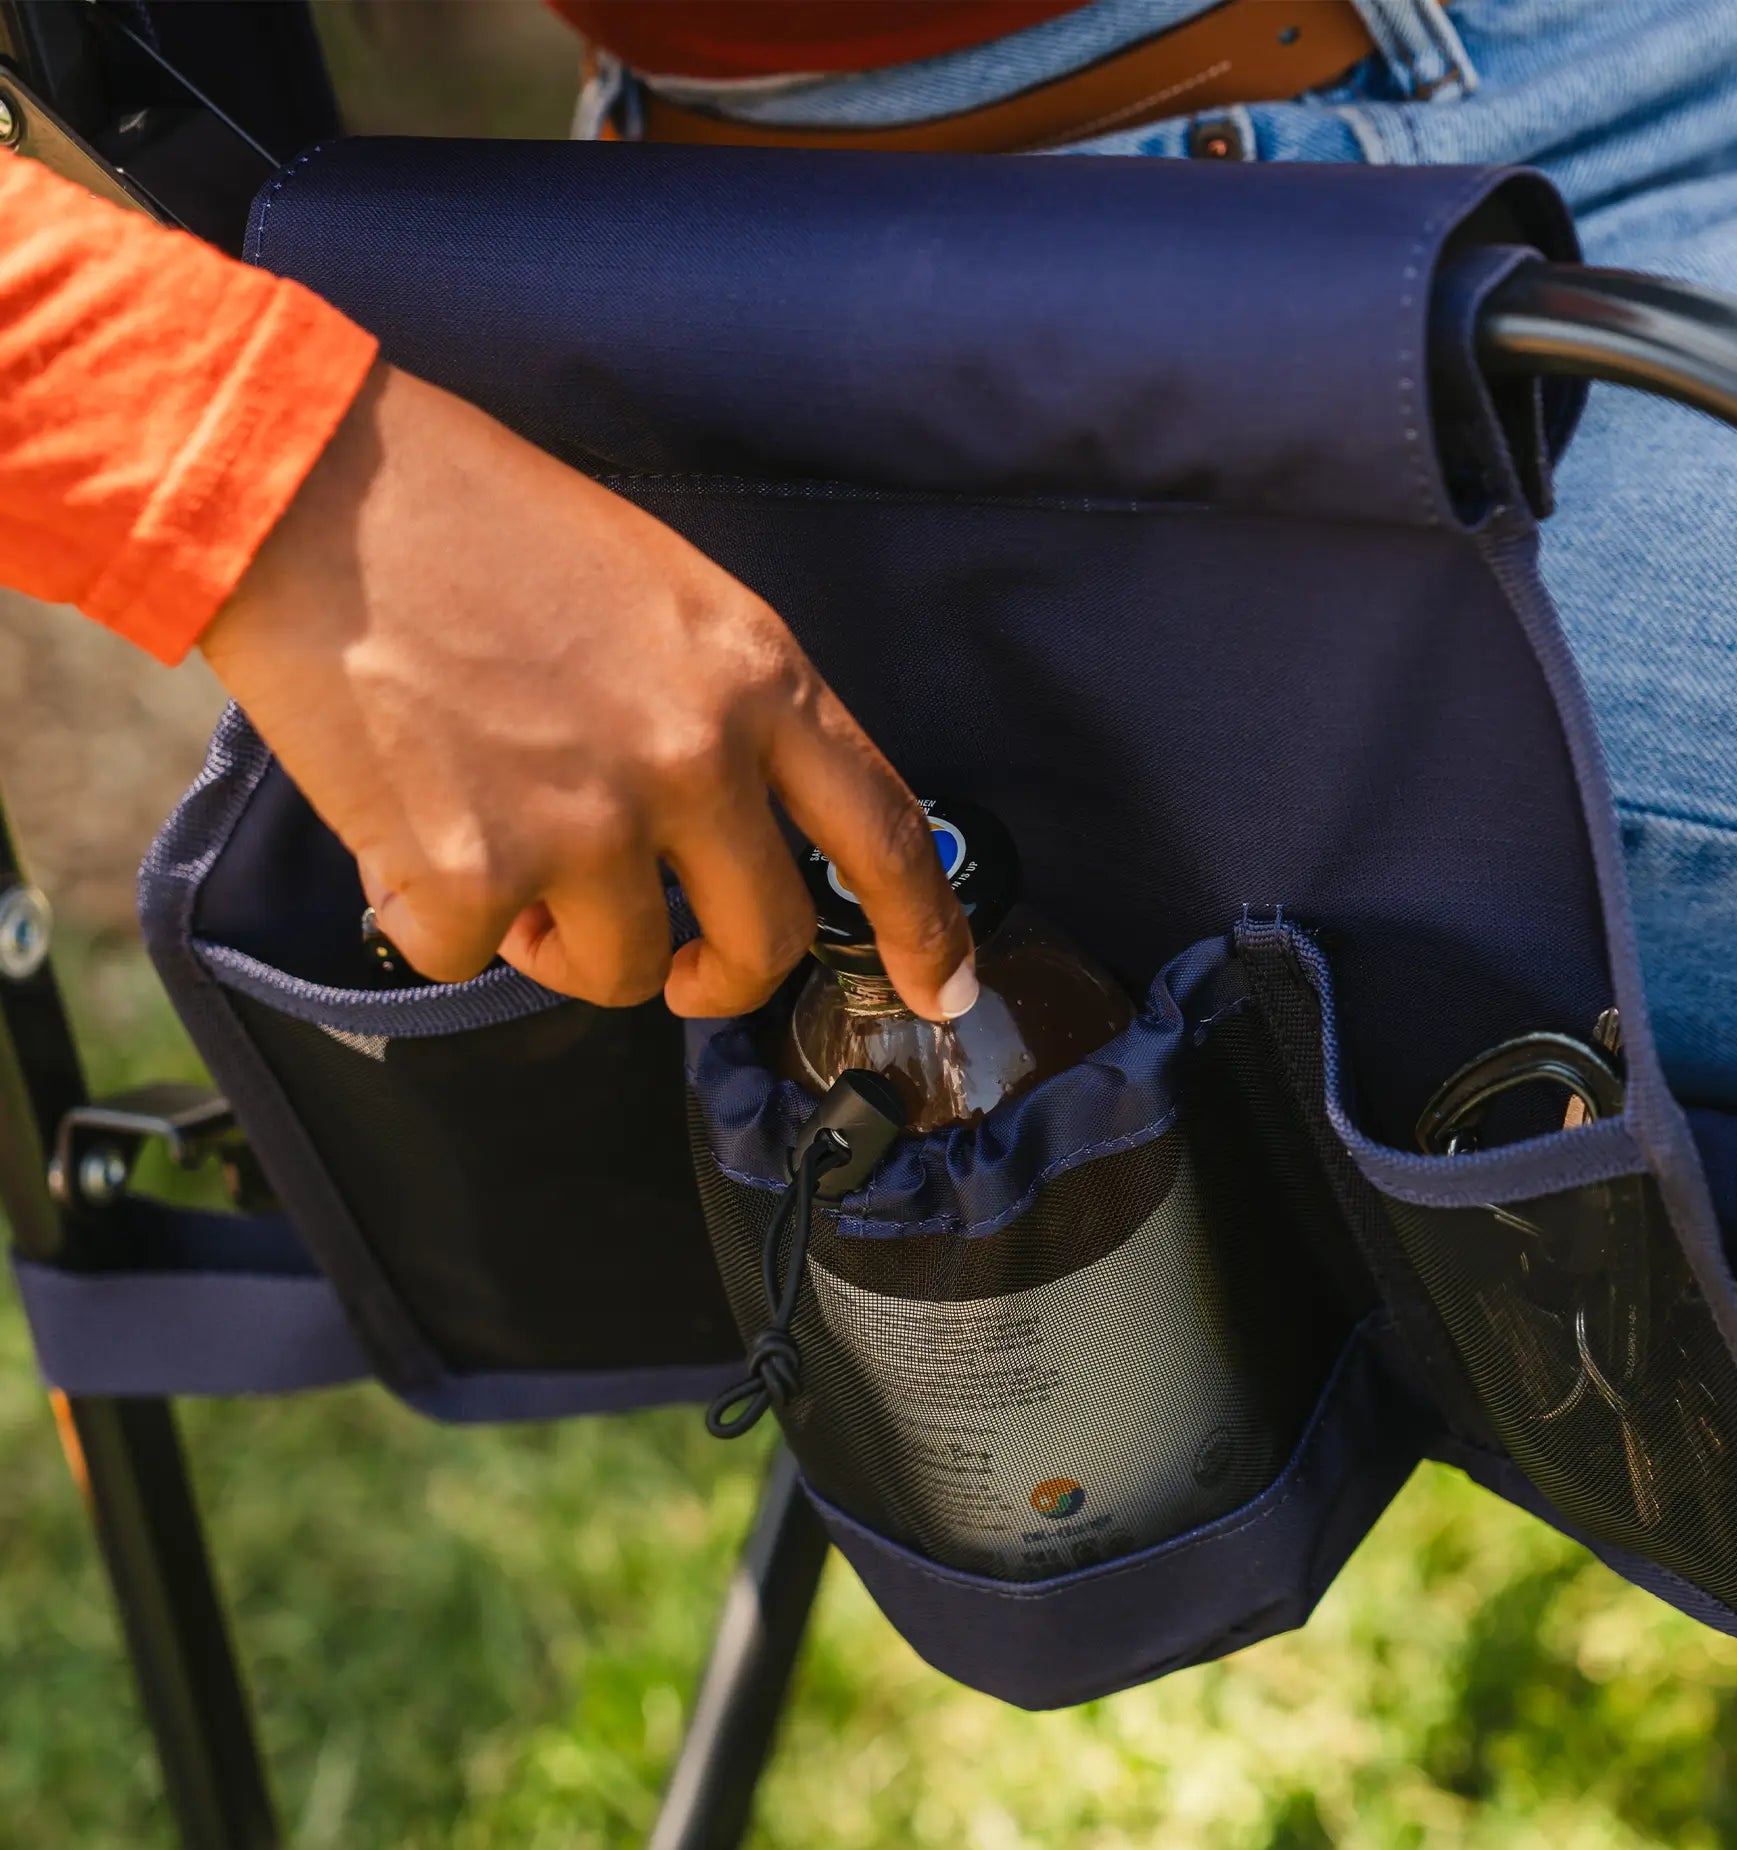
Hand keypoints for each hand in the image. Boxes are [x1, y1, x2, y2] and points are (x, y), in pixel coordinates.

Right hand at [201, 362, 975, 1019]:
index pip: (882, 830)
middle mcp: (694, 758)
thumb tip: (738, 831)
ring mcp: (590, 821)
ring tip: (505, 854)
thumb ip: (727, 711)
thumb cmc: (476, 522)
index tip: (941, 992)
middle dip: (718, 977)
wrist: (314, 489)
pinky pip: (480, 961)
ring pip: (620, 972)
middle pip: (765, 940)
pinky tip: (412, 838)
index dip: (923, 930)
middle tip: (677, 968)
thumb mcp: (662, 593)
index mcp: (757, 677)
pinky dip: (442, 922)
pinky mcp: (477, 871)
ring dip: (563, 943)